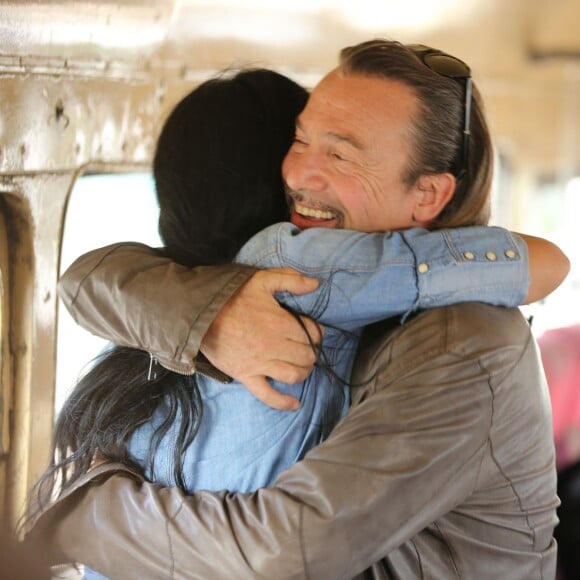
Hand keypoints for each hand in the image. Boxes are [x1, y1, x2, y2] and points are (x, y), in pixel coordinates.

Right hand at [200, 268, 321, 409]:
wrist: (200, 313)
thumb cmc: (232, 296)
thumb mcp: (261, 280)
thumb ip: (290, 279)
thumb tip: (315, 284)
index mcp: (281, 322)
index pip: (312, 333)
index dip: (317, 332)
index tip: (314, 331)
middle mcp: (275, 346)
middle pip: (306, 355)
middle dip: (312, 352)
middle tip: (307, 348)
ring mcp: (260, 363)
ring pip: (294, 375)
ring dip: (304, 372)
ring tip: (303, 367)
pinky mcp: (246, 376)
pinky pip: (268, 395)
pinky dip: (283, 402)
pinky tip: (295, 404)